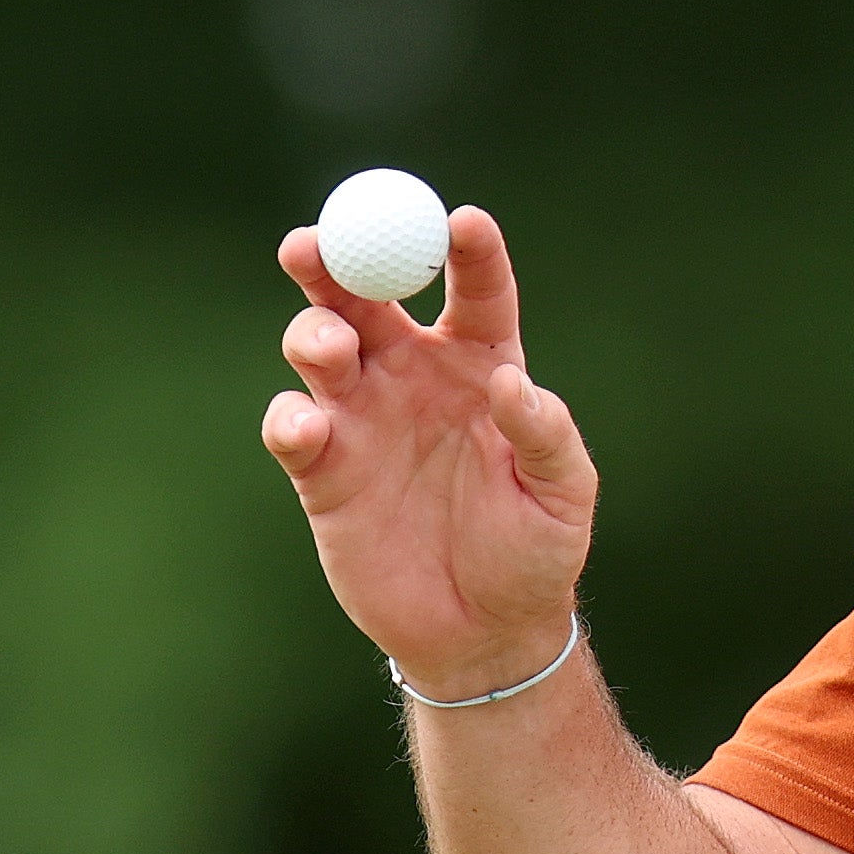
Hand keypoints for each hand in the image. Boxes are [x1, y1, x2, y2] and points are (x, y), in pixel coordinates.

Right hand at [258, 203, 594, 697]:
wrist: (482, 632)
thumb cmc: (534, 553)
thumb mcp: (563, 496)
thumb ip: (545, 435)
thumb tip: (515, 385)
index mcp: (481, 365)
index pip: (473, 291)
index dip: (467, 253)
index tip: (461, 222)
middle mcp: (413, 376)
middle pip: (368, 297)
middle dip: (338, 260)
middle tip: (316, 241)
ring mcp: (363, 419)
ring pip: (319, 347)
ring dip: (313, 332)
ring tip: (329, 346)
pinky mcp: (323, 471)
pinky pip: (292, 428)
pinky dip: (290, 421)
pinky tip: (309, 429)